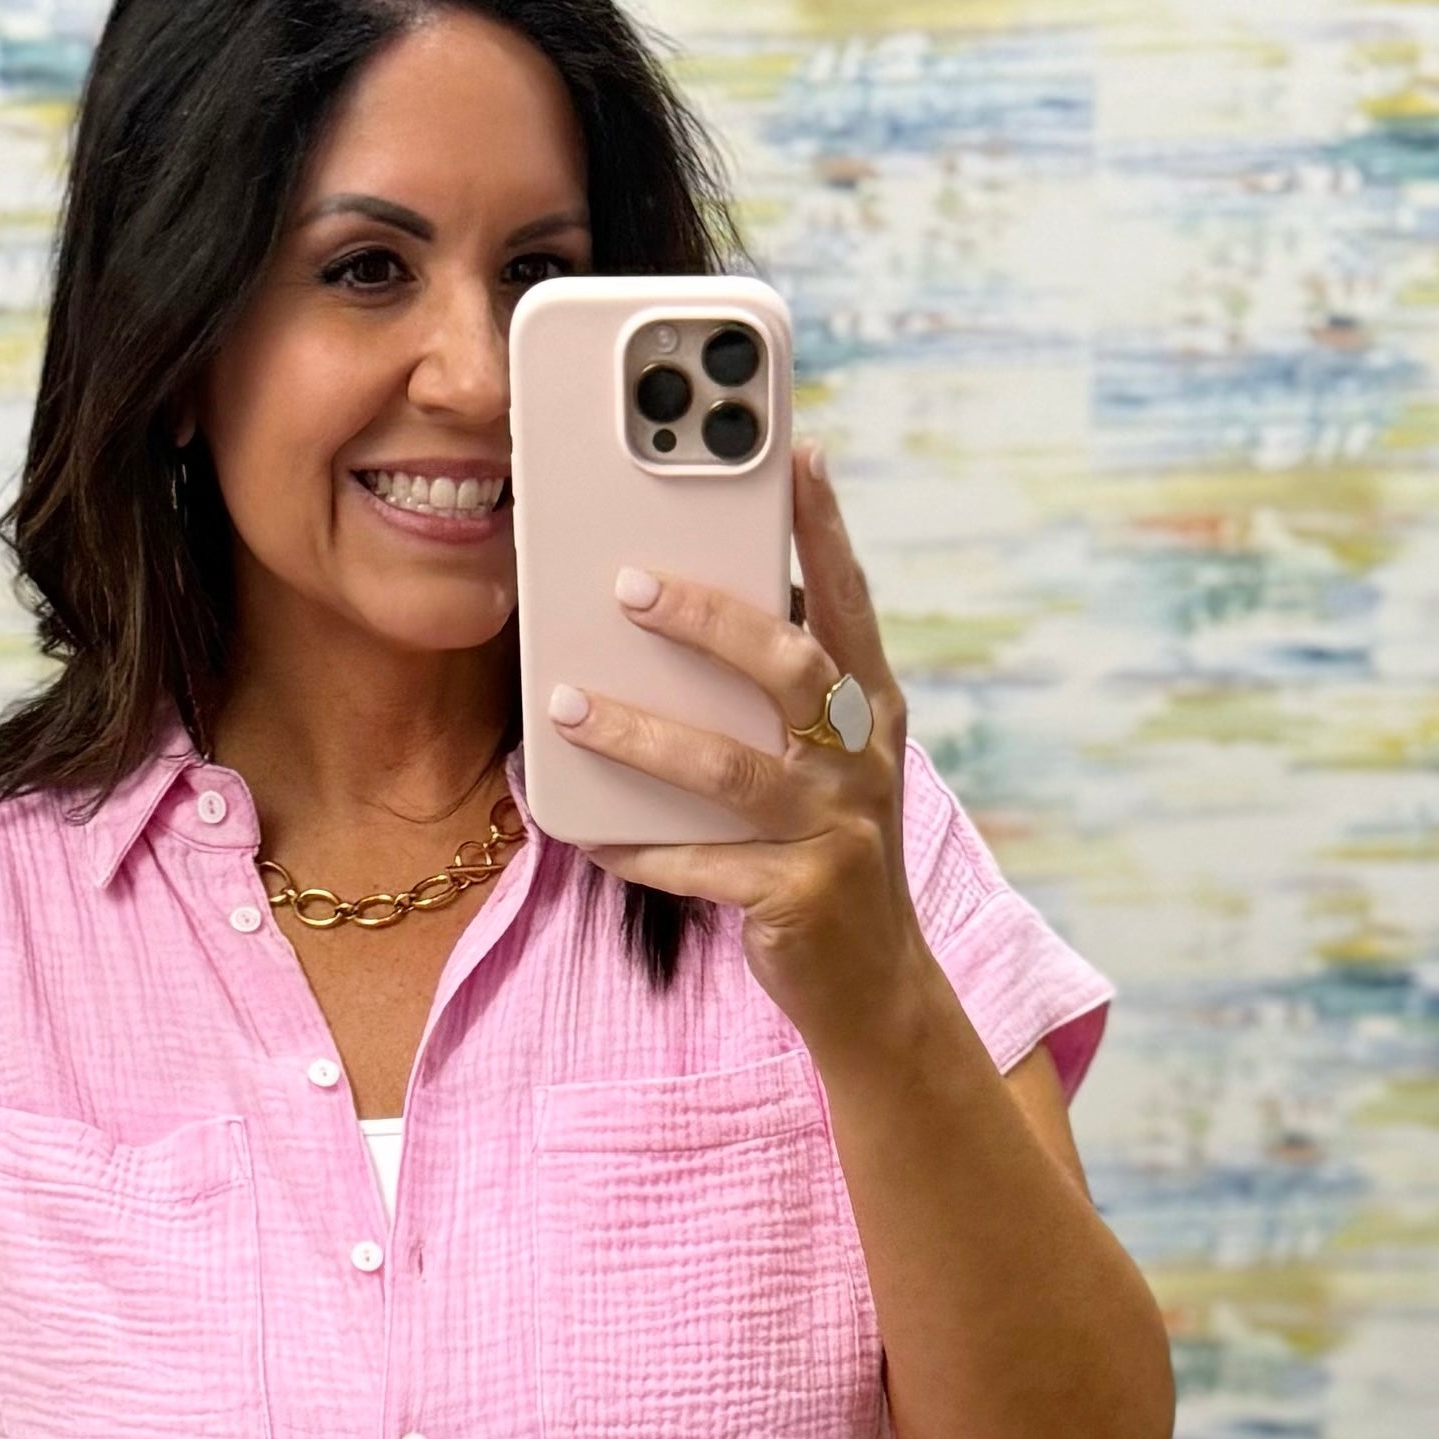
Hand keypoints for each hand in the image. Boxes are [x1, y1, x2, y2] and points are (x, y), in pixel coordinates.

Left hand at [541, 442, 926, 1052]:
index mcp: (869, 710)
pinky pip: (701, 867)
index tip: (796, 452)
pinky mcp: (798, 899)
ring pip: (730, 771)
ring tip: (565, 705)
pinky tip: (582, 832)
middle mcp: (861, 761)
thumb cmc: (824, 851)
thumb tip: (684, 608)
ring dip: (640, 735)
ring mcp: (836, 832)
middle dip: (709, 619)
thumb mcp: (821, 763)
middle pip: (789, 668)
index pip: (849, 601)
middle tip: (628, 583)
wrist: (873, 986)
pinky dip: (637, 849)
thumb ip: (780, 694)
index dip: (825, 528)